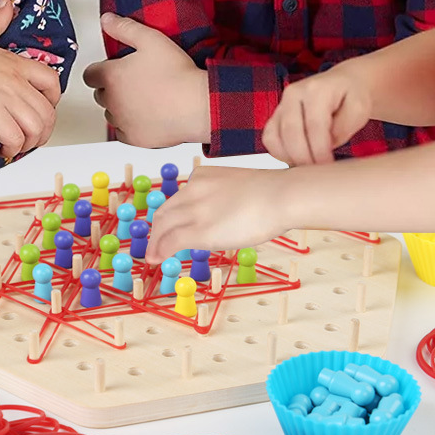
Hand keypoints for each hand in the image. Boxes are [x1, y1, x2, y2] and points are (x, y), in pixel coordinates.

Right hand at [0, 0, 60, 157]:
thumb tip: (7, 4)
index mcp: (14, 63)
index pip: (51, 80)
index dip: (54, 99)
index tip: (44, 108)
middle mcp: (15, 80)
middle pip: (48, 111)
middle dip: (44, 130)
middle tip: (31, 139)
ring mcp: (5, 95)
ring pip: (36, 126)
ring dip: (29, 142)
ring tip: (17, 148)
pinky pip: (14, 136)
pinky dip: (12, 147)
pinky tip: (1, 150)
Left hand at [83, 13, 209, 146]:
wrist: (198, 105)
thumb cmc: (177, 73)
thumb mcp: (151, 40)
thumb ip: (125, 27)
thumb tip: (106, 19)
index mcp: (111, 76)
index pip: (89, 75)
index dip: (101, 70)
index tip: (115, 69)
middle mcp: (111, 101)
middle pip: (99, 94)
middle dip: (111, 88)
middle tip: (134, 82)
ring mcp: (122, 122)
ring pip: (110, 114)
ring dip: (119, 107)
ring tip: (143, 99)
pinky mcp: (134, 138)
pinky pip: (122, 133)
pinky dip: (129, 126)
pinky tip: (146, 116)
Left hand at [146, 165, 291, 262]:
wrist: (281, 196)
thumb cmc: (273, 193)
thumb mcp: (239, 184)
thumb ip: (224, 195)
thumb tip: (226, 212)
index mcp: (202, 176)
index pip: (178, 197)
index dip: (169, 215)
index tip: (167, 226)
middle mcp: (193, 189)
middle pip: (165, 211)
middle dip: (157, 230)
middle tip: (155, 244)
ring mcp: (194, 210)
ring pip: (163, 226)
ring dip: (155, 243)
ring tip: (153, 255)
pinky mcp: (198, 230)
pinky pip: (171, 241)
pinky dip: (160, 250)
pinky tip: (158, 259)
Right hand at [261, 67, 371, 165]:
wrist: (342, 83)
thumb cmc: (352, 96)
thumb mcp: (359, 109)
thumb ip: (343, 128)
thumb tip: (325, 146)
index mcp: (316, 89)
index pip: (314, 125)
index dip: (320, 150)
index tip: (328, 167)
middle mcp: (293, 94)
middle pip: (290, 133)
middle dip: (304, 158)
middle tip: (318, 172)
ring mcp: (281, 104)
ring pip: (274, 138)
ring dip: (290, 157)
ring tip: (309, 165)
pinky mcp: (275, 116)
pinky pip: (269, 139)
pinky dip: (281, 153)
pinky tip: (298, 158)